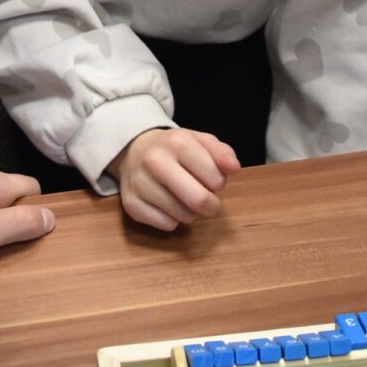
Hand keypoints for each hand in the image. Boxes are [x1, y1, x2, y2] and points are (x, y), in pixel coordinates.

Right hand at [111, 127, 240, 230]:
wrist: (133, 151)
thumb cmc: (174, 148)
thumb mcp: (200, 141)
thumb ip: (222, 152)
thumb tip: (234, 168)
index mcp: (177, 143)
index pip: (215, 179)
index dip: (218, 183)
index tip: (211, 179)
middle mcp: (154, 161)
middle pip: (198, 200)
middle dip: (211, 205)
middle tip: (208, 201)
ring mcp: (140, 184)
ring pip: (183, 216)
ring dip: (190, 212)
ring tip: (182, 196)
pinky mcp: (131, 204)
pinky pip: (166, 225)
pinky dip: (172, 219)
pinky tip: (166, 204)